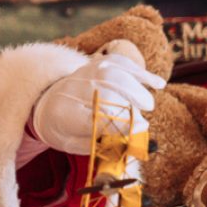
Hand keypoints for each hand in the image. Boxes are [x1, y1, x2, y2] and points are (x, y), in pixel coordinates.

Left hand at [30, 50, 165, 154]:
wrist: (49, 102)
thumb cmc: (67, 129)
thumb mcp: (76, 143)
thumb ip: (101, 142)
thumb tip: (134, 140)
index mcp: (62, 113)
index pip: (90, 118)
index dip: (117, 123)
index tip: (141, 129)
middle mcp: (71, 88)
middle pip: (103, 94)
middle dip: (128, 107)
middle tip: (143, 122)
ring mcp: (83, 72)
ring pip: (112, 74)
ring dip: (135, 89)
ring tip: (148, 105)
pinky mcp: (95, 62)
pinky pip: (119, 62)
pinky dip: (139, 72)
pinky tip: (158, 84)